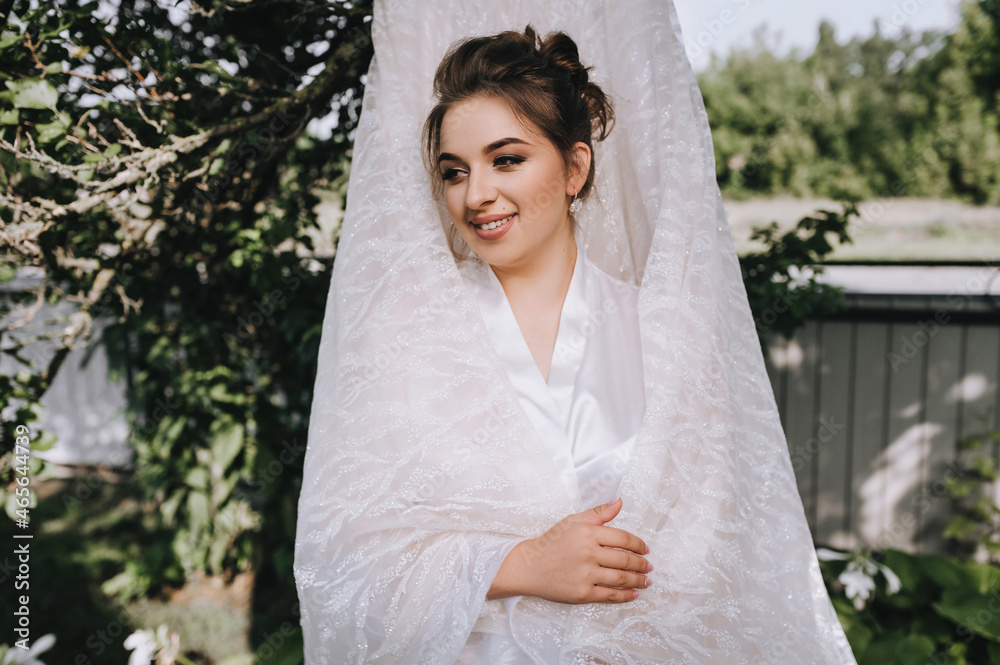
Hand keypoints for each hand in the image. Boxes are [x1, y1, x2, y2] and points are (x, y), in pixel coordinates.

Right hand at [487, 497, 651, 603]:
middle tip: (649, 566)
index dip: (638, 544)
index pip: (623, 538)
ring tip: (646, 580)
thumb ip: (599, 513)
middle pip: (624, 560)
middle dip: (641, 564)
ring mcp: (586, 575)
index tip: (645, 549)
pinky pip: (609, 595)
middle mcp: (589, 554)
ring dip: (637, 580)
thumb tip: (619, 502)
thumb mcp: (573, 521)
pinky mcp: (582, 593)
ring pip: (620, 578)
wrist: (529, 566)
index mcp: (588, 533)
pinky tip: (633, 594)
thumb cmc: (552, 542)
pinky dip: (625, 595)